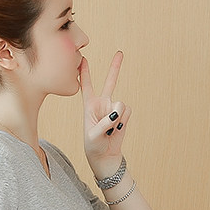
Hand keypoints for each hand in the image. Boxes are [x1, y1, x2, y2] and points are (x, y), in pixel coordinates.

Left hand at [79, 52, 132, 178]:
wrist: (105, 155)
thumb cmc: (94, 145)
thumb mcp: (93, 135)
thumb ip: (105, 122)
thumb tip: (118, 110)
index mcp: (89, 105)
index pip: (86, 86)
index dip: (85, 73)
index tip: (83, 59)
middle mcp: (102, 103)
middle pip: (110, 82)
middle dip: (115, 68)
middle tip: (120, 53)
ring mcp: (114, 109)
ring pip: (120, 104)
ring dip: (117, 118)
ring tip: (110, 129)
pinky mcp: (123, 115)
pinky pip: (127, 112)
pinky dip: (123, 122)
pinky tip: (116, 129)